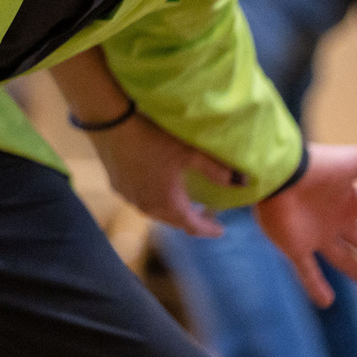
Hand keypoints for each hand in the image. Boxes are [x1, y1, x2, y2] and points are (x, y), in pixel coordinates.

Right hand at [85, 112, 239, 237]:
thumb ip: (215, 170)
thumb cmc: (153, 138)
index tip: (221, 231)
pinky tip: (157, 186)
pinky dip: (154, 199)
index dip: (209, 230)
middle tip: (205, 214)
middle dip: (191, 221)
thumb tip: (244, 182)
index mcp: (169, 203)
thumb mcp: (188, 152)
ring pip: (156, 213)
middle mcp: (149, 207)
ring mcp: (130, 199)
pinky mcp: (118, 188)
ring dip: (172, 211)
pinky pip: (141, 201)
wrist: (112, 125)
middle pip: (174, 222)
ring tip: (183, 202)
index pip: (193, 227)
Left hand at [254, 143, 356, 307]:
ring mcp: (315, 234)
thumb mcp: (355, 162)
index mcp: (350, 199)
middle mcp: (334, 218)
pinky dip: (315, 286)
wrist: (276, 174)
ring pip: (341, 257)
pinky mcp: (295, 246)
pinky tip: (325, 302)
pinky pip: (306, 271)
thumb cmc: (316, 166)